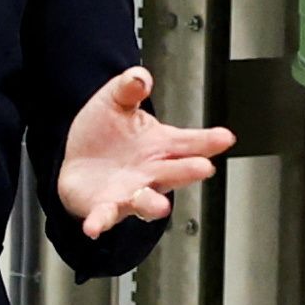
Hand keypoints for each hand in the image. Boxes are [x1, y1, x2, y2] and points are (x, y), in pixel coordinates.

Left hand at [55, 66, 238, 236]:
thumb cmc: (105, 133)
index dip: (209, 141)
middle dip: (189, 170)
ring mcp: (130, 192)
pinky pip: (105, 215)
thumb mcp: (115, 101)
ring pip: (147, 200)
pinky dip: (101, 221)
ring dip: (153, 203)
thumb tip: (139, 77)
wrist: (79, 159)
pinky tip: (95, 227)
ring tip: (161, 206)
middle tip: (203, 167)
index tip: (224, 138)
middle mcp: (151, 172)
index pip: (190, 142)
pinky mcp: (105, 207)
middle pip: (176, 172)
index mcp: (161, 145)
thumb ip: (129, 87)